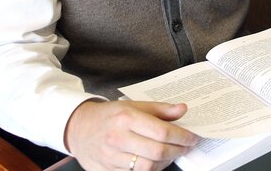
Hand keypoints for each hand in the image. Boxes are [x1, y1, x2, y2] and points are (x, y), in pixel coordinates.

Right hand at [64, 100, 198, 170]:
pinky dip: (150, 169)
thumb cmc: (109, 115)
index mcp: (127, 118)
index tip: (192, 137)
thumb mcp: (133, 105)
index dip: (182, 136)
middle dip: (178, 151)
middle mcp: (118, 138)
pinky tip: (155, 161)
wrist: (78, 128)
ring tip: (172, 153)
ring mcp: (111, 157)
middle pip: (158, 152)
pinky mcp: (107, 170)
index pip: (162, 131)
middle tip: (186, 146)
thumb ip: (160, 109)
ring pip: (148, 167)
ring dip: (166, 162)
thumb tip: (182, 109)